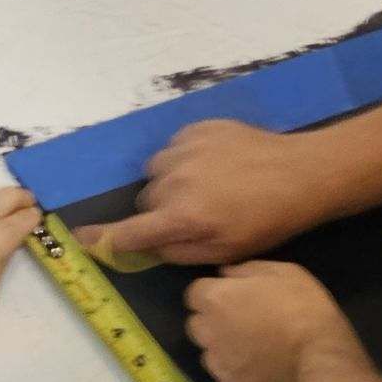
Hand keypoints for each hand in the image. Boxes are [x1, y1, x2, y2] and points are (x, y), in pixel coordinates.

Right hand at [74, 120, 339, 264]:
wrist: (301, 173)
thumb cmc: (266, 221)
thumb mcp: (224, 251)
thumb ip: (179, 251)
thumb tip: (149, 246)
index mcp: (182, 218)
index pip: (129, 232)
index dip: (103, 238)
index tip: (80, 238)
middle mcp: (175, 182)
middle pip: (146, 203)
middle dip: (160, 213)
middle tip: (195, 218)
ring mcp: (184, 151)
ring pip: (157, 174)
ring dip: (170, 185)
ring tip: (206, 189)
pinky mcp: (197, 129)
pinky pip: (174, 149)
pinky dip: (185, 160)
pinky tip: (214, 167)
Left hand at [184, 261, 347, 381]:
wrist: (322, 363)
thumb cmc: (306, 310)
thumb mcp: (285, 272)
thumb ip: (247, 270)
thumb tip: (225, 274)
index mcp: (217, 300)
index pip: (194, 294)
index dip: (213, 294)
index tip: (233, 298)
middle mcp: (209, 335)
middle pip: (196, 326)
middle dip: (213, 323)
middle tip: (244, 324)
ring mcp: (218, 368)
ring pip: (211, 357)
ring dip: (224, 352)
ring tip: (256, 353)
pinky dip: (240, 378)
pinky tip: (264, 375)